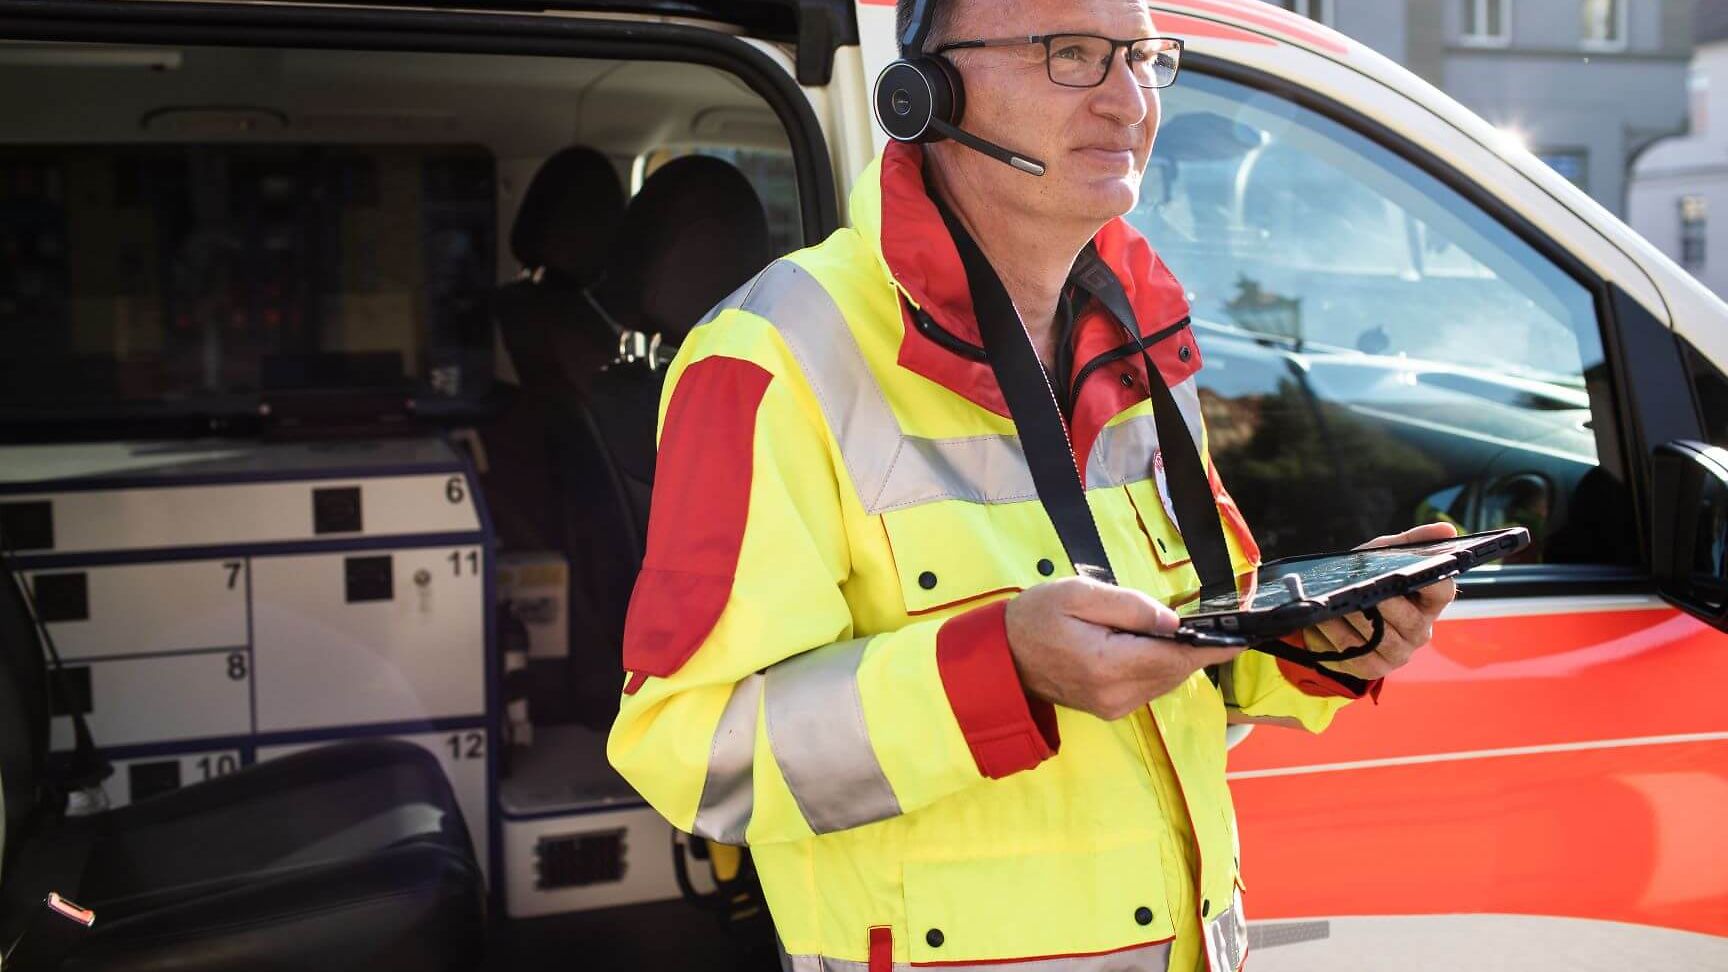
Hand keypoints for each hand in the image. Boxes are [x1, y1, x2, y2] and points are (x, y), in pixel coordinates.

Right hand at [1004, 578, 1246, 720]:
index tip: (1241, 637)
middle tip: (1216, 624)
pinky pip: (1150, 687)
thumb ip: (1128, 606)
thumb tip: (1171, 621)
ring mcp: (1113, 707)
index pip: (1174, 658)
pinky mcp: (1110, 709)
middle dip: (1197, 649)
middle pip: (1175, 673)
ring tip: (1188, 633)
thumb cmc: (1035, 618)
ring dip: (1178, 658)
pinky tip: (1157, 646)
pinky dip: (1161, 667)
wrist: (1001, 657)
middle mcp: (1116, 695)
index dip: (1212, 648)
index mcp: (1108, 665)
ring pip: (1165, 682)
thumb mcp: (1078, 594)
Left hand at [1313, 522, 1458, 679]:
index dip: (1431, 583)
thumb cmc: (1366, 579)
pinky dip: (1337, 635)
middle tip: (1360, 589)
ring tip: (1336, 602)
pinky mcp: (1373, 666)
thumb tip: (1446, 529)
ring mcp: (1398, 652)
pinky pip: (1357, 653)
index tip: (1409, 573)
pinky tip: (1324, 620)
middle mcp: (1420, 630)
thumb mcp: (1383, 555)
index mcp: (1429, 601)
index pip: (1443, 591)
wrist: (1332, 608)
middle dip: (1382, 602)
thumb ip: (1411, 541)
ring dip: (1355, 618)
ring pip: (1381, 638)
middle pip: (1409, 620)